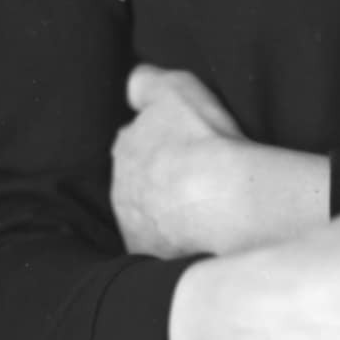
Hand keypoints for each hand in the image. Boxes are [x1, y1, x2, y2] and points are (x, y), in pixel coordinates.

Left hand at [111, 64, 245, 258]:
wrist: (218, 198)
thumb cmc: (200, 139)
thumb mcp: (173, 88)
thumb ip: (147, 83)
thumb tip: (133, 84)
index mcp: (125, 148)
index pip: (135, 144)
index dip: (158, 145)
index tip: (180, 148)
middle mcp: (121, 188)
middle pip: (138, 182)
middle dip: (159, 181)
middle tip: (193, 179)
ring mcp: (135, 225)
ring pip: (149, 216)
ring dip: (167, 213)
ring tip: (201, 210)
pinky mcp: (153, 257)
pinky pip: (163, 247)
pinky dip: (178, 242)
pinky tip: (201, 236)